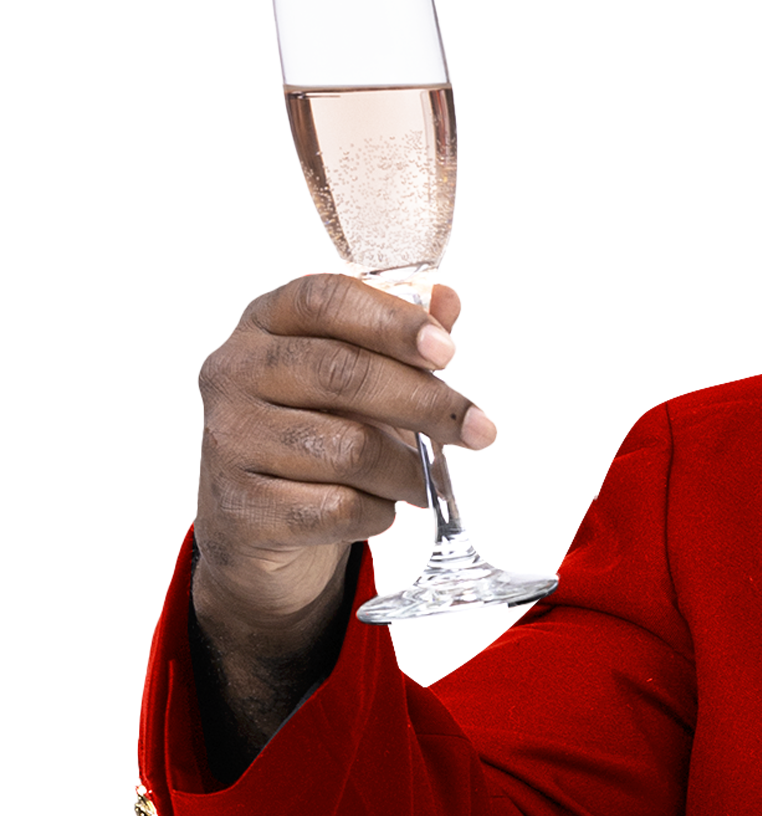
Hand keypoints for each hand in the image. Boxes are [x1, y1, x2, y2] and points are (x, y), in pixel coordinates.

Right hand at [193, 270, 491, 660]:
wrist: (251, 519)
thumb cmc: (309, 433)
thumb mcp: (345, 379)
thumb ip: (394, 340)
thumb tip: (446, 297)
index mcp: (264, 326)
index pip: (324, 301)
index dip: (391, 321)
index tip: (445, 350)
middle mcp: (236, 373)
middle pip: (342, 373)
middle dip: (423, 402)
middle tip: (475, 427)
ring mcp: (231, 439)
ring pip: (349, 450)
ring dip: (409, 470)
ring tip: (429, 480)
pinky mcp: (244, 506)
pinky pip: (338, 507)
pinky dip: (377, 511)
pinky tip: (380, 505)